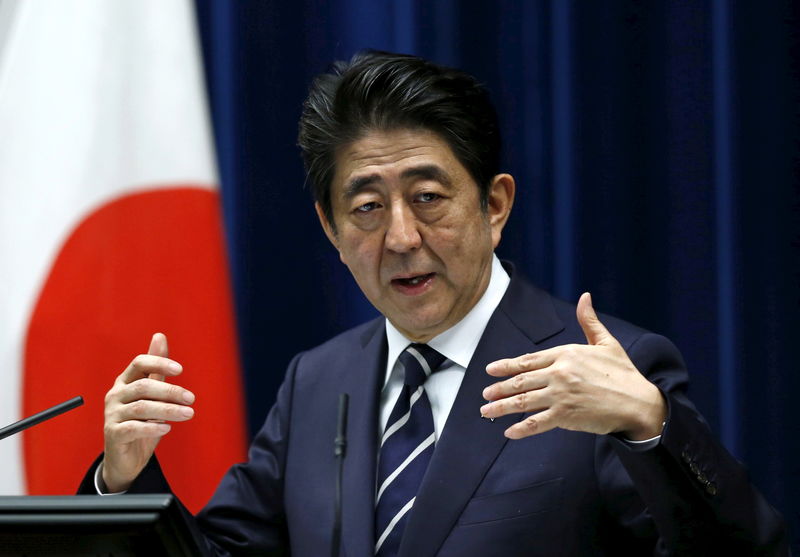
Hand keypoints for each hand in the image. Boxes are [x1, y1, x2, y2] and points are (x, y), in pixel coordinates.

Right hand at [102, 333, 194, 491]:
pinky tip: (167, 428)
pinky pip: (133, 428)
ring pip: (141, 407)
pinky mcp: (113, 434)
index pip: (139, 363)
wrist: (126, 457)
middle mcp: (115, 395)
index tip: (180, 369)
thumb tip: (160, 336)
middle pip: (144, 386)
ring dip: (168, 410)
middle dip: (170, 391)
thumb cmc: (141, 420)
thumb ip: (156, 368)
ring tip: (188, 413)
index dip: (159, 362)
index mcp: (125, 381)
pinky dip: (152, 427)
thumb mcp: (152, 393)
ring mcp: (112, 415)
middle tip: (191, 398)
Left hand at [480, 293, 665, 439]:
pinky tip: (509, 432)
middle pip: (521, 381)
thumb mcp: (606, 343)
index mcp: (566, 354)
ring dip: (502, 407)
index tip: (490, 370)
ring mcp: (561, 395)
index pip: (528, 360)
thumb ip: (589, 321)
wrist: (639, 402)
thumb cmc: (623, 373)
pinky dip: (522, 428)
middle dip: (499, 388)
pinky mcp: (566, 416)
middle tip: (485, 394)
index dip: (506, 366)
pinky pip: (538, 423)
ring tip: (487, 411)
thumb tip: (585, 296)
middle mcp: (559, 373)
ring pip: (524, 401)